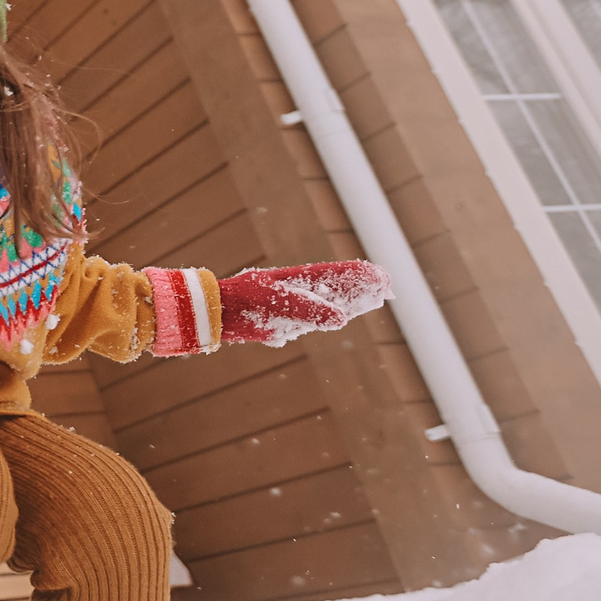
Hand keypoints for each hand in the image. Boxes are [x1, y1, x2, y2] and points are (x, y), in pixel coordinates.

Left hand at [219, 261, 389, 346]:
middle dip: (359, 290)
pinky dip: (323, 319)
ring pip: (325, 307)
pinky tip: (340, 316)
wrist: (214, 313)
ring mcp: (290, 308)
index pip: (333, 276)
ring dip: (346, 304)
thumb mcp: (277, 299)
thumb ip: (308, 309)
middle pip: (334, 291)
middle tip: (385, 289)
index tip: (380, 275)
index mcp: (296, 278)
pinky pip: (307, 322)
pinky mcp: (281, 324)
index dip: (357, 276)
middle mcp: (296, 292)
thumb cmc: (244, 298)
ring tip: (371, 300)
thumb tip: (341, 319)